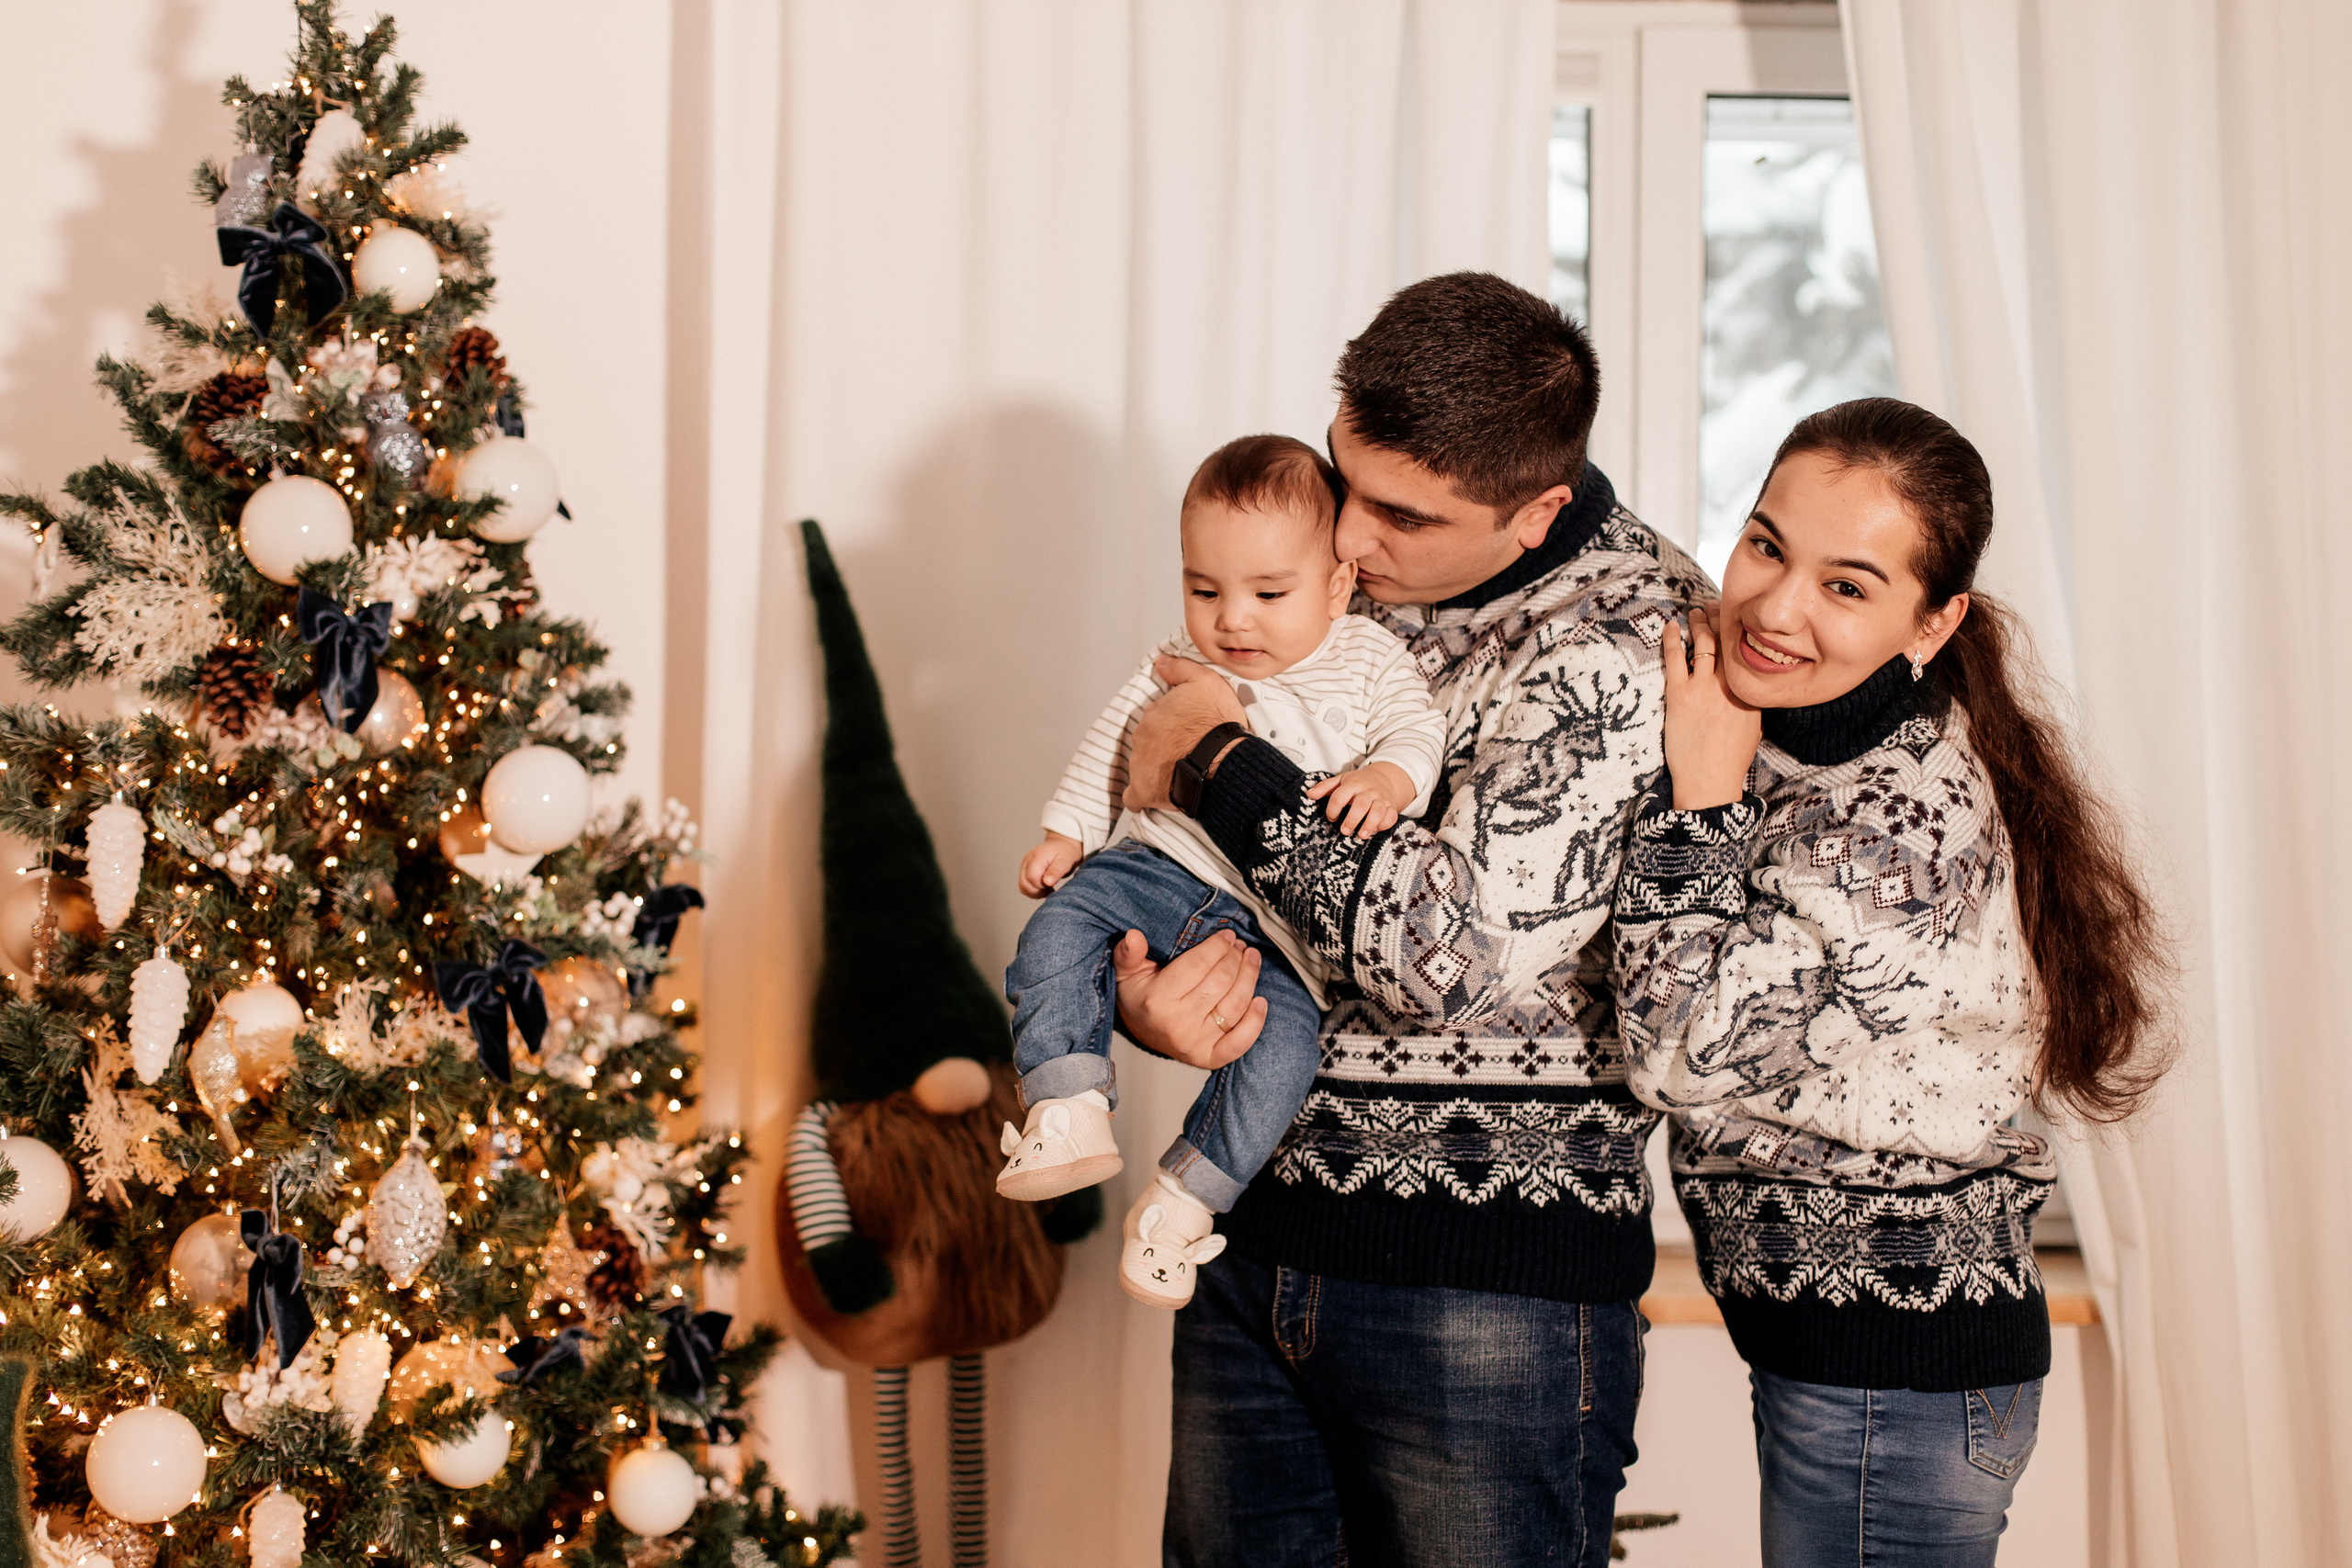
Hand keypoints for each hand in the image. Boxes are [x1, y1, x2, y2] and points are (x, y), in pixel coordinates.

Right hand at [1019, 832, 1082, 897]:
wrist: (1062, 846)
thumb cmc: (1065, 853)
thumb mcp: (1065, 860)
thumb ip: (1056, 871)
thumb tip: (1047, 882)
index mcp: (1036, 857)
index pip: (1032, 877)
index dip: (1042, 886)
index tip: (1052, 885)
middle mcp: (1027, 861)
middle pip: (1024, 884)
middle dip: (1038, 891)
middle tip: (1051, 888)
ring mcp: (1024, 866)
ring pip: (1022, 887)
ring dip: (1035, 893)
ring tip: (1048, 888)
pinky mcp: (1024, 871)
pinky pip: (1024, 886)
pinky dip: (1033, 891)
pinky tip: (1044, 888)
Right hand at [1111, 928, 1265, 1068]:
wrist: (1142, 1031)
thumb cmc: (1141, 996)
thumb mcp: (1127, 972)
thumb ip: (1128, 953)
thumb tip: (1134, 936)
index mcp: (1158, 1000)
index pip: (1198, 965)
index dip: (1217, 946)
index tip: (1226, 935)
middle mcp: (1178, 1024)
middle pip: (1221, 981)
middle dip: (1235, 957)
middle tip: (1238, 945)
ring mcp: (1196, 1043)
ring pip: (1235, 1004)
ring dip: (1250, 977)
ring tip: (1252, 959)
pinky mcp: (1210, 1058)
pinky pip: (1240, 1041)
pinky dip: (1255, 1022)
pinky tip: (1260, 1001)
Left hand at [1120, 656, 1246, 812]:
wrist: (1224, 761)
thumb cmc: (1217, 725)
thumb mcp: (1205, 681)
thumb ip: (1180, 669)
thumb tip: (1161, 662)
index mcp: (1154, 713)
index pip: (1156, 717)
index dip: (1171, 723)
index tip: (1185, 729)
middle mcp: (1143, 736)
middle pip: (1148, 740)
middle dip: (1162, 744)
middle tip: (1185, 749)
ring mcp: (1141, 764)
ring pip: (1142, 764)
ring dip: (1155, 767)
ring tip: (1180, 771)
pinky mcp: (1144, 790)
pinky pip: (1134, 796)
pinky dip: (1142, 795)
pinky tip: (1154, 794)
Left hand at [1304, 761, 1412, 838]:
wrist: (1383, 778)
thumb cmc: (1357, 783)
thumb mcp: (1340, 780)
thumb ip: (1324, 787)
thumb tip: (1309, 794)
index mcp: (1352, 784)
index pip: (1340, 796)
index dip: (1333, 809)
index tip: (1331, 818)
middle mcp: (1368, 791)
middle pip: (1360, 804)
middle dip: (1352, 819)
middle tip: (1344, 831)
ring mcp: (1381, 798)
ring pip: (1377, 811)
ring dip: (1370, 824)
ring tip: (1361, 836)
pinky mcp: (1391, 806)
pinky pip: (1391, 815)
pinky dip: (1384, 824)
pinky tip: (1375, 830)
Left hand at [1661, 604, 1761, 809]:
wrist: (1709, 782)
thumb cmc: (1730, 761)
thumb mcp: (1753, 728)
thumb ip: (1751, 702)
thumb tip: (1747, 685)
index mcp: (1753, 692)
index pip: (1750, 652)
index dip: (1743, 631)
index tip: (1739, 619)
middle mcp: (1732, 685)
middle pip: (1728, 640)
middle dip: (1722, 618)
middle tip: (1716, 605)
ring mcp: (1705, 689)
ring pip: (1703, 643)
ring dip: (1699, 622)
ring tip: (1694, 611)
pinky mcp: (1680, 695)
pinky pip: (1675, 658)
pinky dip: (1672, 638)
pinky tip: (1671, 626)